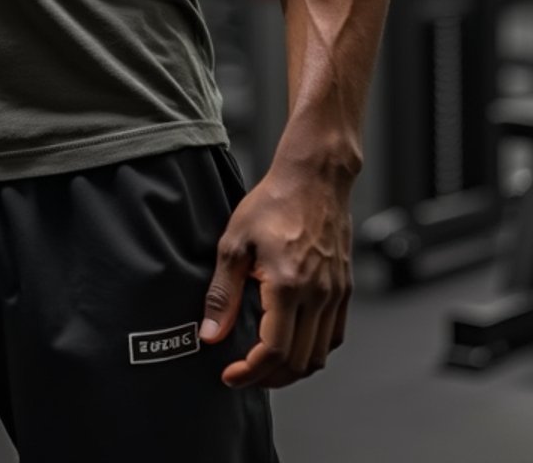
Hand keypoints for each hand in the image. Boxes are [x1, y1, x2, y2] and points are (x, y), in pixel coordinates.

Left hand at [199, 162, 351, 387]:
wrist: (314, 177)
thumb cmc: (273, 202)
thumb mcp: (234, 243)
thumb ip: (222, 293)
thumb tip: (210, 334)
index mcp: (287, 284)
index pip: (274, 351)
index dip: (250, 372)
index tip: (230, 375)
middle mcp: (318, 294)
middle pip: (298, 362)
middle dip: (268, 378)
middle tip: (244, 374)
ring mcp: (335, 293)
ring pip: (319, 355)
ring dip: (292, 370)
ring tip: (266, 366)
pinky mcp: (344, 288)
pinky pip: (334, 336)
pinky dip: (314, 350)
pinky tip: (294, 344)